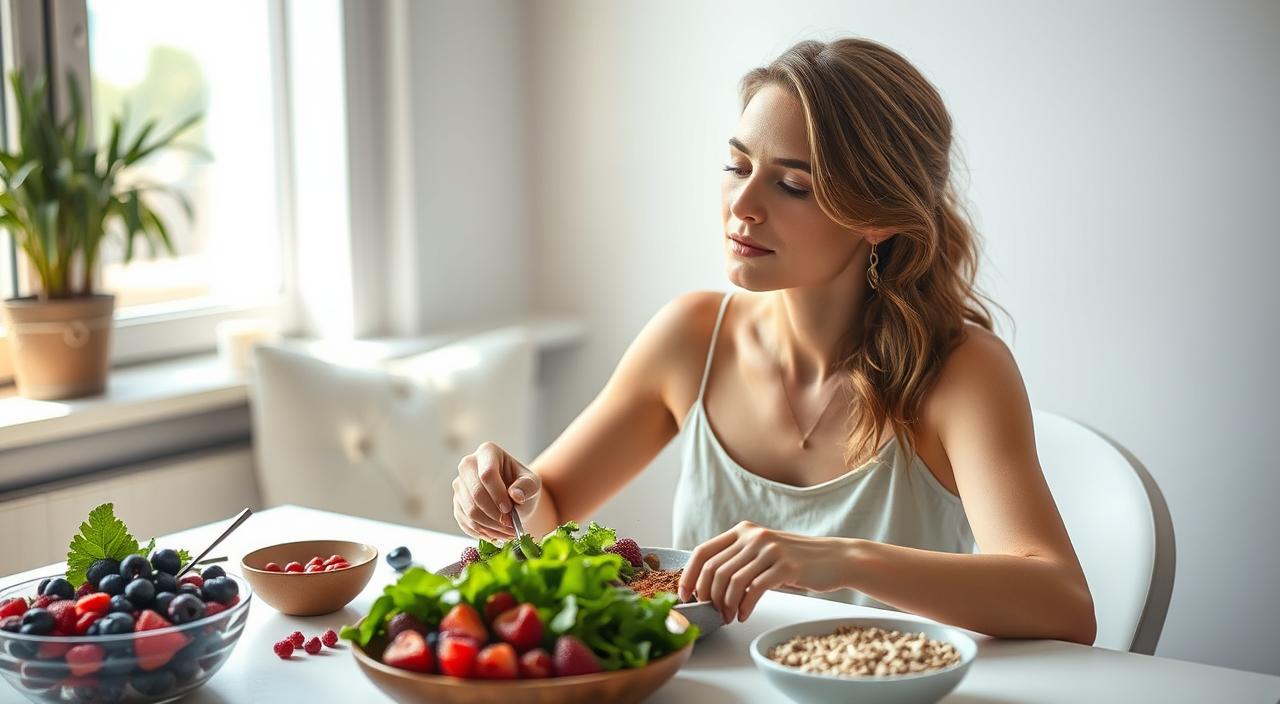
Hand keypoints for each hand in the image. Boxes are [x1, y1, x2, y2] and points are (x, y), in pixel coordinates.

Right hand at [452, 441, 540, 540]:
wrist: (514, 499)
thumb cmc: (523, 486)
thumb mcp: (532, 483)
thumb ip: (527, 486)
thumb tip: (516, 495)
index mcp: (488, 452)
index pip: (487, 474)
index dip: (498, 494)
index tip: (509, 509)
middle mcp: (468, 465)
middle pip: (475, 493)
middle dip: (494, 513)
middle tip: (510, 525)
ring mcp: (459, 485)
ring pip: (470, 511)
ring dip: (491, 526)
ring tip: (508, 532)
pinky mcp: (457, 504)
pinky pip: (466, 522)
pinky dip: (483, 532)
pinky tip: (498, 534)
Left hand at [678, 521, 853, 623]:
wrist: (834, 559)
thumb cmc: (796, 561)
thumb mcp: (763, 553)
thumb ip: (738, 560)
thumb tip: (706, 586)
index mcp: (743, 531)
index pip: (703, 551)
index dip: (689, 576)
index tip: (685, 596)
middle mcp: (754, 536)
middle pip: (715, 569)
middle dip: (708, 596)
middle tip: (711, 613)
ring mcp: (770, 550)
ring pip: (732, 581)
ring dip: (725, 605)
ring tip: (728, 617)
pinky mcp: (786, 566)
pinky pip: (754, 589)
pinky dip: (744, 606)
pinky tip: (743, 615)